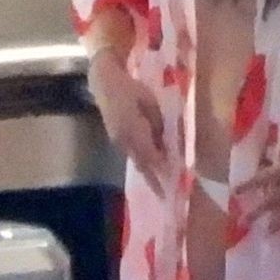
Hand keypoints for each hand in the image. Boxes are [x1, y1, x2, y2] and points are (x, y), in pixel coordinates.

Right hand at [88, 48, 166, 195]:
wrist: (104, 83)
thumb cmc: (131, 88)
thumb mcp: (151, 103)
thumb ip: (161, 124)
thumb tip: (172, 143)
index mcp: (132, 130)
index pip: (151, 155)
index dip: (163, 168)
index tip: (175, 181)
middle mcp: (123, 140)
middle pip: (142, 164)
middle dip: (154, 181)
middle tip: (166, 196)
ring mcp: (118, 141)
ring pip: (136, 162)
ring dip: (148, 175)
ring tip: (160, 188)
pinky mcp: (116, 140)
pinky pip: (132, 156)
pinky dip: (143, 164)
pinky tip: (151, 171)